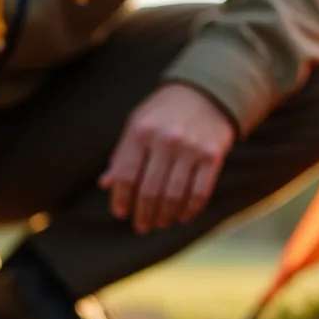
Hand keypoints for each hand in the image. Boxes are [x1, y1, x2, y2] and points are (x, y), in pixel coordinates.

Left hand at [99, 83, 235, 231]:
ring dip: (165, 216)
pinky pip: (199, 193)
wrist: (206, 92)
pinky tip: (182, 216)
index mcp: (141, 131)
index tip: (121, 213)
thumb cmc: (163, 113)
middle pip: (150, 191)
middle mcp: (165, 139)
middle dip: (144, 214)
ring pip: (174, 196)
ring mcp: (191, 148)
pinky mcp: (212, 156)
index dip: (121, 199)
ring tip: (160, 222)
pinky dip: (189, 210)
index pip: (126, 175)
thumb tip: (105, 184)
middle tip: (141, 226)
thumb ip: (122, 155)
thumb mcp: (137, 125)